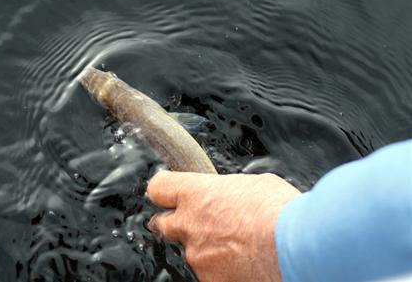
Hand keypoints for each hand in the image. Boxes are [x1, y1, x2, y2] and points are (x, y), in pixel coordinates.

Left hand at [146, 171, 300, 281]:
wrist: (297, 247)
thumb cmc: (279, 211)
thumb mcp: (253, 184)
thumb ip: (227, 191)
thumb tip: (228, 195)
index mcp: (196, 194)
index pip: (159, 188)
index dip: (163, 189)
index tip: (167, 191)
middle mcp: (189, 226)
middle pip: (164, 224)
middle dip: (178, 223)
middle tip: (199, 222)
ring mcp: (198, 256)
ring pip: (192, 251)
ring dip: (208, 248)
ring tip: (239, 245)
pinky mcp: (210, 280)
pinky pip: (210, 272)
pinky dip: (222, 268)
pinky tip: (245, 262)